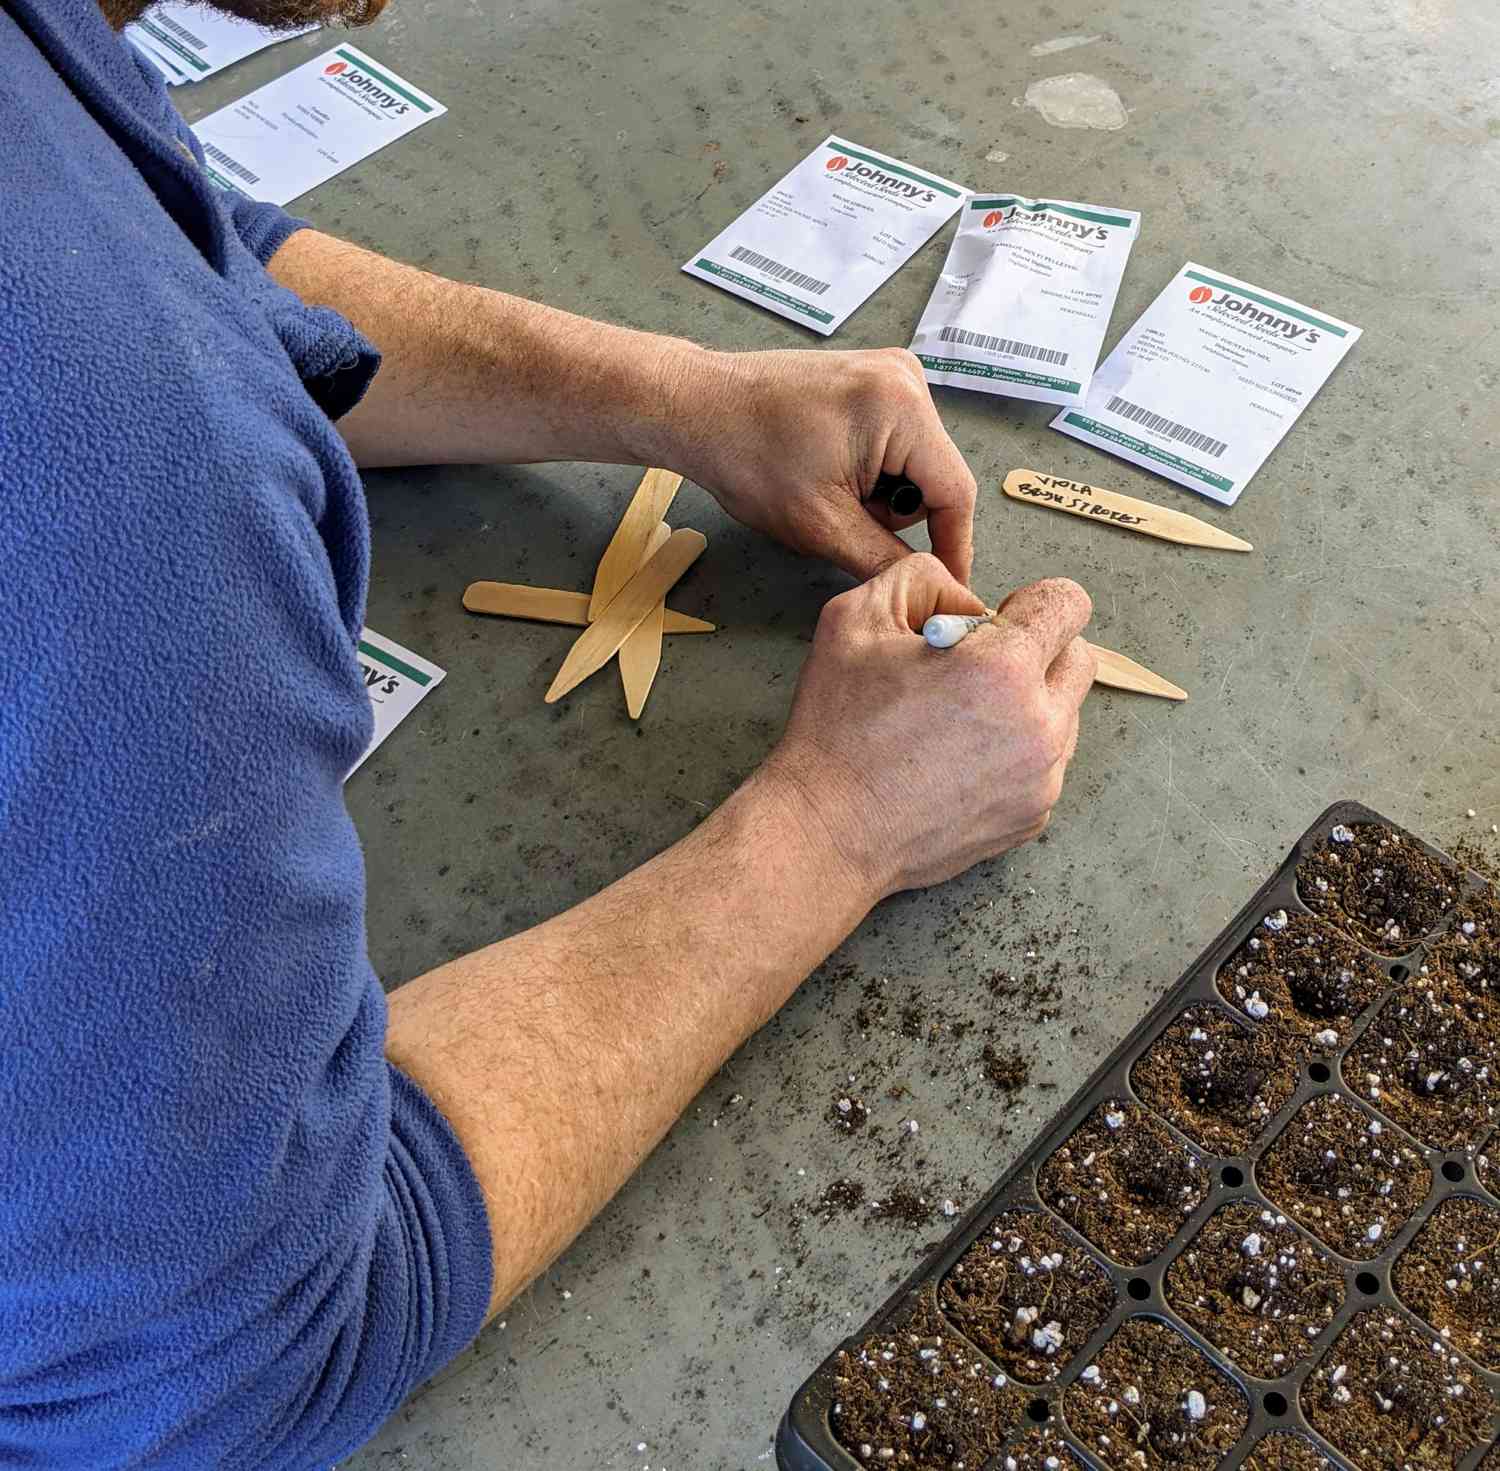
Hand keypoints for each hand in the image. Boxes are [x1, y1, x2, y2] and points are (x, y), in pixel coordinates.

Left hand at [667, 346, 978, 583]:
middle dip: (894, 512)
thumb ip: (883, 559)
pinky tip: (825, 468)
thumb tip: (925, 583)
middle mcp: (905, 378)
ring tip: (823, 487)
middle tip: (840, 517)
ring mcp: (888, 374)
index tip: (951, 587)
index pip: (955, 491)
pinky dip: (868, 470)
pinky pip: (894, 444)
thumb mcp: (821, 525)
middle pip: (935, 477)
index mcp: (901, 406)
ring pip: (914, 464)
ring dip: (877, 493)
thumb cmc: (745, 454)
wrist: (698, 410)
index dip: (954, 547)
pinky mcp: (871, 380)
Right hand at [763, 556, 1095, 898]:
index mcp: (1003, 669)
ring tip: (961, 720)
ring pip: (1065, 715)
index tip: (991, 624)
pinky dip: (1016, 754)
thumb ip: (920, 579)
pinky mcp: (1031, 817)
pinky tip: (959, 760)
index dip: (1028, 602)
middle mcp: (1039, 726)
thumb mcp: (856, 618)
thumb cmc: (837, 729)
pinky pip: (1046, 766)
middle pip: (1078, 659)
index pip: (1069, 604)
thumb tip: (963, 599)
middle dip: (1037, 651)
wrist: (828, 830)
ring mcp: (1041, 779)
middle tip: (975, 668)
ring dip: (1028, 704)